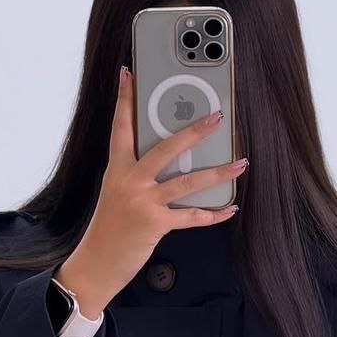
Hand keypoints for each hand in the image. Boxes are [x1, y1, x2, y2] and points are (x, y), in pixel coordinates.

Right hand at [54, 65, 246, 317]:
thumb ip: (135, 175)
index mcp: (117, 170)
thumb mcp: (116, 194)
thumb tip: (170, 162)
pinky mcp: (155, 224)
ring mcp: (143, 202)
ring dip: (218, 172)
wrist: (96, 263)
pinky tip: (230, 208)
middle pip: (167, 147)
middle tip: (218, 116)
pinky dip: (213, 214)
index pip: (121, 127)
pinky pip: (192, 217)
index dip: (124, 99)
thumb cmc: (109, 229)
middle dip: (195, 130)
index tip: (129, 73)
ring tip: (240, 163)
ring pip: (187, 181)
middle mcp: (130, 181)